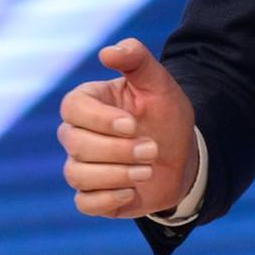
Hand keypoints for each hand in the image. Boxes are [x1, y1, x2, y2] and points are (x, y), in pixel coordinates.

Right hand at [57, 38, 198, 218]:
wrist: (182, 155)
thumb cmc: (165, 114)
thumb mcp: (158, 82)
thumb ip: (136, 59)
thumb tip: (107, 52)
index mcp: (88, 102)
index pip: (72, 108)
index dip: (99, 119)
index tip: (132, 124)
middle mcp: (77, 134)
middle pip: (75, 143)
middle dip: (118, 149)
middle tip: (152, 148)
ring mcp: (82, 165)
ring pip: (78, 174)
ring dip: (117, 174)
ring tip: (148, 169)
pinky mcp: (91, 194)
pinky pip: (84, 202)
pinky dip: (108, 198)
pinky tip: (133, 190)